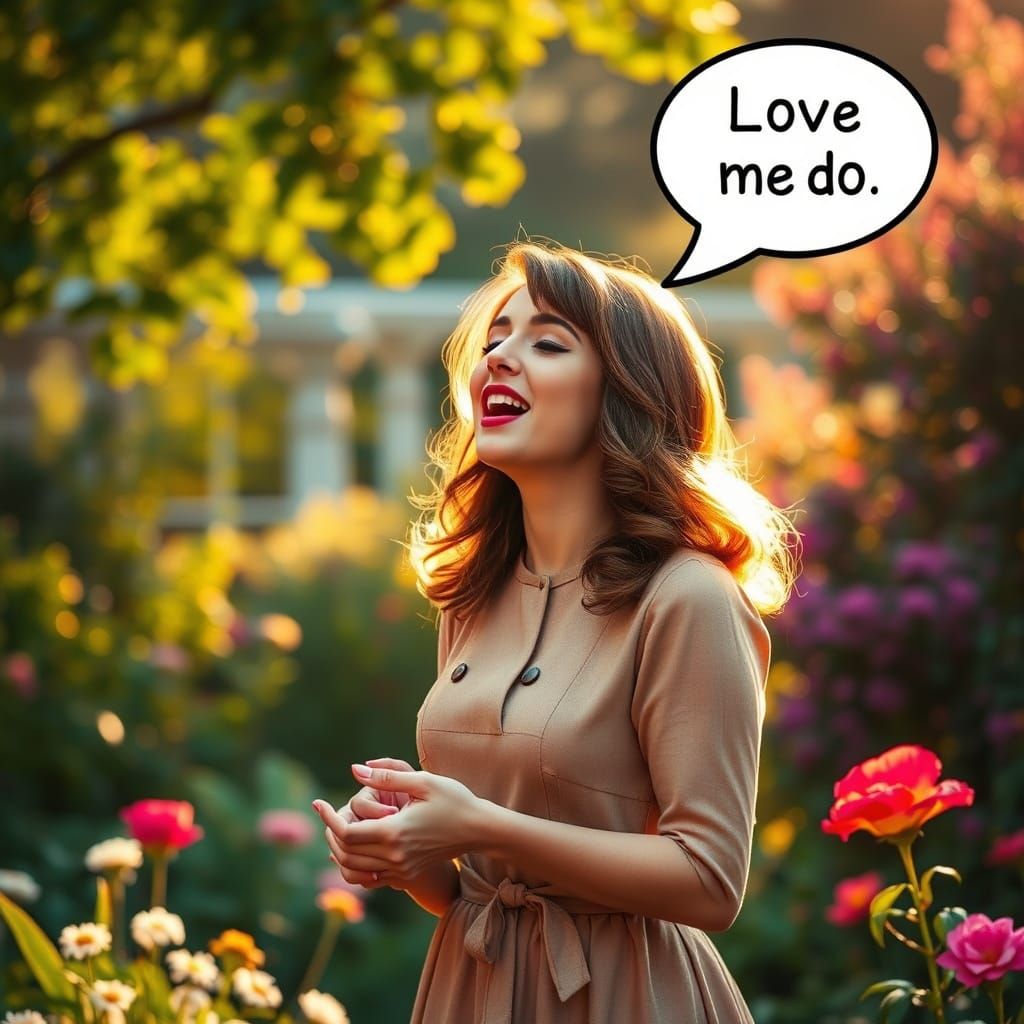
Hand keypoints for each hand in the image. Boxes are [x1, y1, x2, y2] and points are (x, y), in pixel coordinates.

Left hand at [319, 763, 483, 889]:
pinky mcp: (406, 875)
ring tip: (335, 828)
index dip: (327, 817)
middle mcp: (394, 857)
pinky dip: (354, 866)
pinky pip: (369, 879)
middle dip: (329, 832)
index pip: (346, 833)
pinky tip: (354, 846)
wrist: (478, 829)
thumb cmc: (453, 799)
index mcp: (394, 833)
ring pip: (354, 868)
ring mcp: (400, 870)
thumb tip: (354, 769)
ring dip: (338, 850)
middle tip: (324, 812)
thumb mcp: (422, 781)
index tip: (318, 802)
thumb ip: (386, 777)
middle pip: (345, 853)